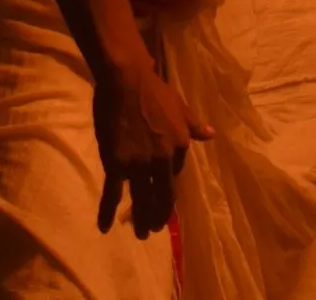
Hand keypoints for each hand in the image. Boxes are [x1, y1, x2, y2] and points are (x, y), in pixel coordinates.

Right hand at [94, 61, 213, 238]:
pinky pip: (112, 194)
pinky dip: (108, 212)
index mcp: (179, 144)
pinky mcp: (116, 165)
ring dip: (142, 218)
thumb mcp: (181, 107)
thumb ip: (193, 125)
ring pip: (142, 198)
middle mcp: (162, 159)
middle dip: (159, 214)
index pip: (175, 173)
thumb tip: (211, 135)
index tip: (162, 195)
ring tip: (142, 233)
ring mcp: (138, 164)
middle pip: (162, 193)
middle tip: (155, 228)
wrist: (127, 82)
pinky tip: (105, 227)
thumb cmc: (155, 91)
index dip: (168, 184)